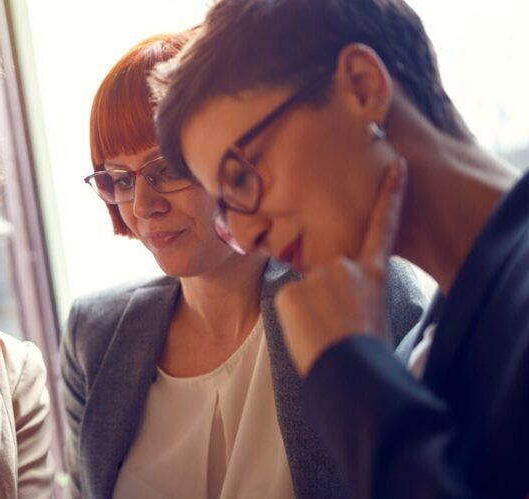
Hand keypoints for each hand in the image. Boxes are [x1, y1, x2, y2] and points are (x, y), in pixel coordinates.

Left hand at [275, 158, 407, 375]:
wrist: (350, 369)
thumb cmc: (367, 351)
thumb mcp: (374, 313)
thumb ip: (356, 291)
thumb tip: (334, 294)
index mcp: (375, 274)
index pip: (384, 227)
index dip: (390, 195)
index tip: (395, 164)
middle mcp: (347, 267)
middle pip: (327, 271)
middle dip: (325, 295)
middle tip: (335, 325)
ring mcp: (319, 276)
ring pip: (306, 287)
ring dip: (310, 307)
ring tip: (325, 331)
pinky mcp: (292, 290)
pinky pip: (289, 300)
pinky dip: (295, 316)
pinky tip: (309, 331)